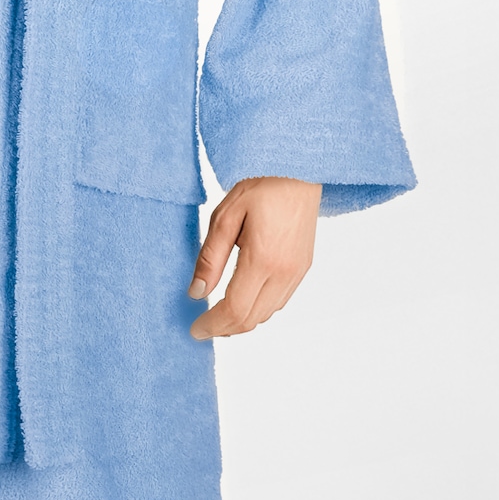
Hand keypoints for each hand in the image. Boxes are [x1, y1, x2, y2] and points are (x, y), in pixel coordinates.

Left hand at [188, 176, 319, 338]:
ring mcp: (298, 272)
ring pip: (267, 314)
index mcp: (263, 260)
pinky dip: (258, 308)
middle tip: (202, 326)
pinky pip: (280, 301)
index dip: (212, 325)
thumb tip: (196, 293)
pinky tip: (243, 298)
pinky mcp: (303, 267)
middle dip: (224, 328)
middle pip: (252, 319)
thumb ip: (210, 258)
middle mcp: (285, 272)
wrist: (298, 169)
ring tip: (218, 314)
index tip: (194, 330)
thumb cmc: (261, 185)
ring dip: (242, 320)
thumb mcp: (224, 217)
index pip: (235, 310)